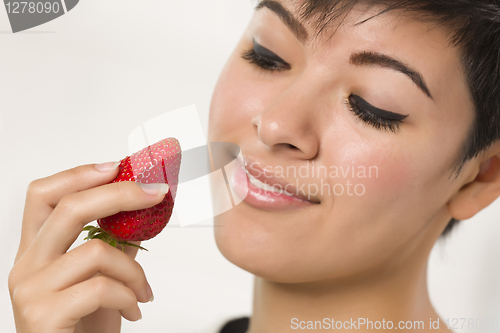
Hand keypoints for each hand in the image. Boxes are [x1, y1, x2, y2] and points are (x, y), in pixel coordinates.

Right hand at [8, 163, 164, 332]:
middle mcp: (26, 265)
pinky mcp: (44, 314)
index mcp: (37, 251)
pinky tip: (134, 310)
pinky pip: (102, 287)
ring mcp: (31, 290)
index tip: (116, 166)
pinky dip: (129, 296)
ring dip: (134, 270)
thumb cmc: (84, 327)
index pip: (43, 195)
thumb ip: (112, 246)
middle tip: (156, 193)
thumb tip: (139, 210)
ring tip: (143, 292)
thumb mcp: (100, 280)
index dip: (78, 174)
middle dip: (120, 194)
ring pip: (96, 251)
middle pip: (68, 207)